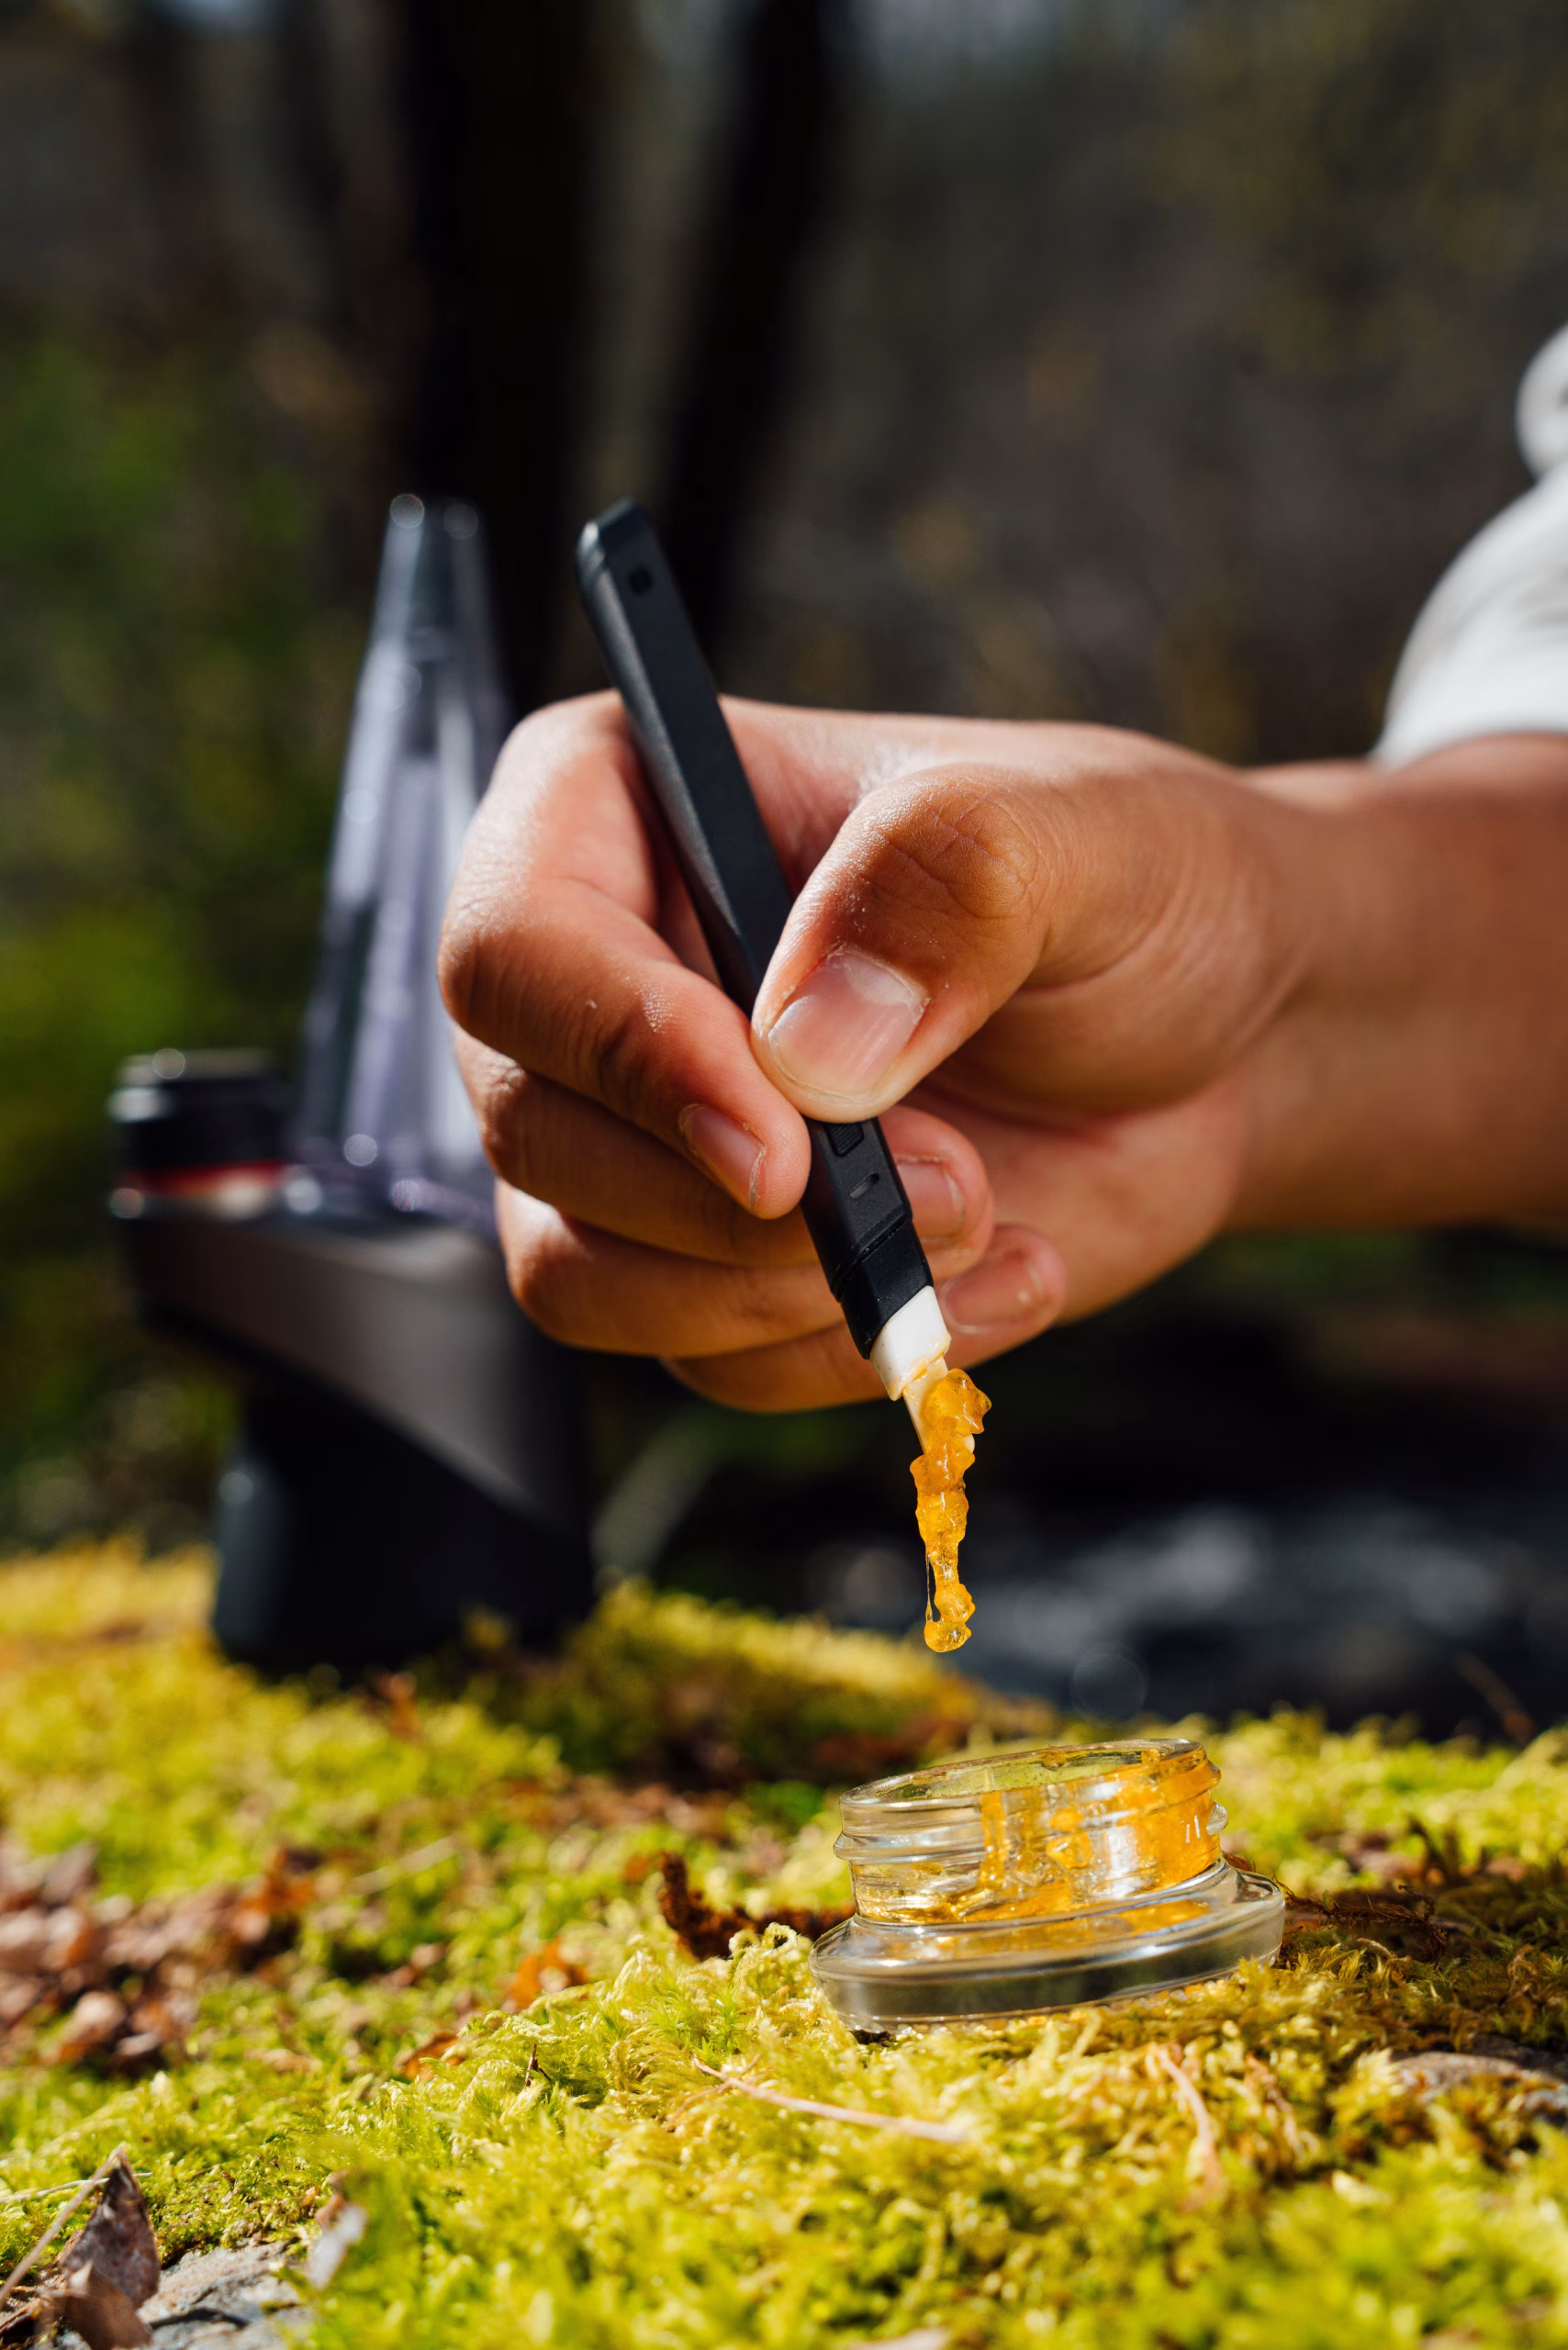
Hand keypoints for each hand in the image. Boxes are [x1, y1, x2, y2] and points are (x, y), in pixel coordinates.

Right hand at [439, 696, 1567, 1408]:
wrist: (1221, 1032)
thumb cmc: (1132, 886)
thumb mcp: (1077, 838)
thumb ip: (946, 887)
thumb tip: (805, 1050)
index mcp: (623, 811)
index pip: (513, 949)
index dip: (620, 1057)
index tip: (777, 1145)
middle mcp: (600, 977)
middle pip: (529, 1131)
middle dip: (736, 1206)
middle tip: (951, 1185)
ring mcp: (644, 1130)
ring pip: (584, 1274)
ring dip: (785, 1293)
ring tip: (982, 1220)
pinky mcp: (711, 1257)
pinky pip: (703, 1359)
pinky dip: (852, 1349)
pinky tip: (1002, 1279)